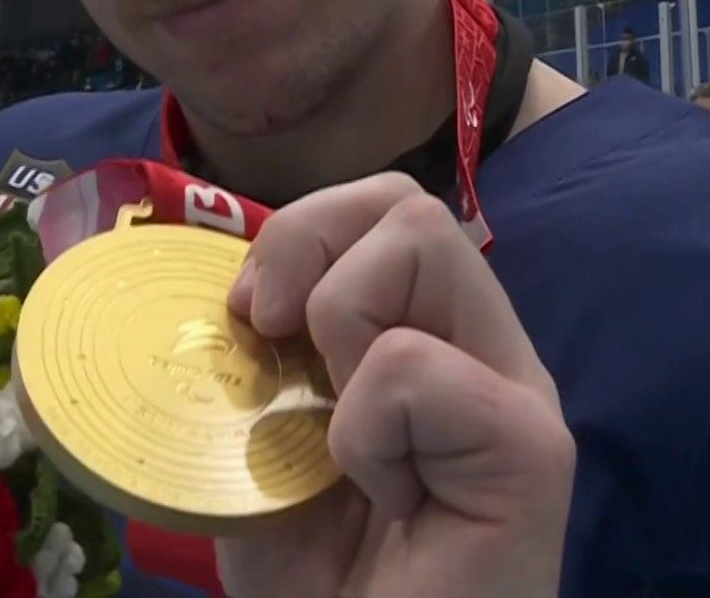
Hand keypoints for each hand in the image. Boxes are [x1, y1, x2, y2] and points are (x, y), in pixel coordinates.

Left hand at [218, 174, 574, 597]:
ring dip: (340, 323)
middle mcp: (483, 343)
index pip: (383, 205)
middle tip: (274, 335)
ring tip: (340, 428)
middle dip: (308, 245)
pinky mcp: (530, 449)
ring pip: (424, 240)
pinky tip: (390, 499)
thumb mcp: (260, 429)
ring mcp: (515, 389)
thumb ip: (261, 348)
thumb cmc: (314, 566)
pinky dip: (363, 429)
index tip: (250, 312)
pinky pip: (412, 366)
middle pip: (406, 200)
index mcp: (430, 329)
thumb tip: (230, 283)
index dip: (301, 234)